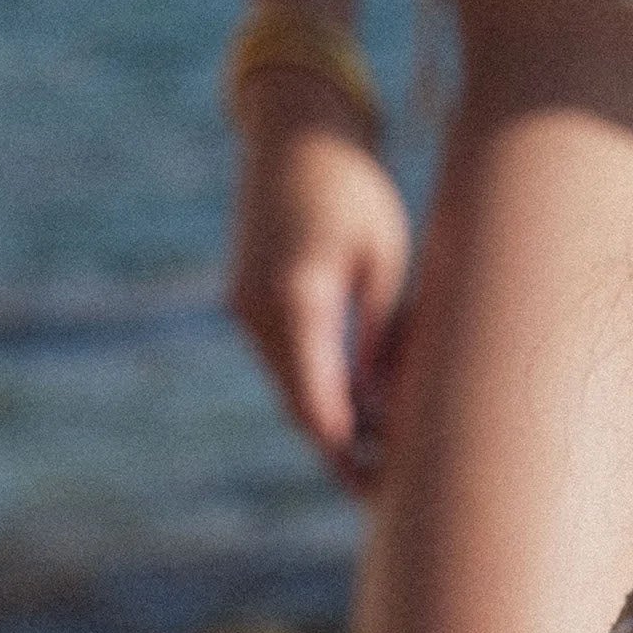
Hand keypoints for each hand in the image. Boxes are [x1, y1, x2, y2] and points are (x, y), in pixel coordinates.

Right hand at [226, 90, 411, 490]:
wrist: (295, 136)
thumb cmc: (356, 190)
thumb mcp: (384, 261)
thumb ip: (378, 336)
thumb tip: (382, 405)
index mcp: (297, 298)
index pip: (318, 399)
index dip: (347, 451)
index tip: (379, 488)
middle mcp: (259, 311)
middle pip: (302, 404)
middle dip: (342, 451)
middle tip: (387, 496)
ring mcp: (246, 308)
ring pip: (292, 387)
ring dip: (332, 422)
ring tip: (383, 466)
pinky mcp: (248, 303)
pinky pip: (286, 361)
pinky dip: (319, 388)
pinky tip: (360, 415)